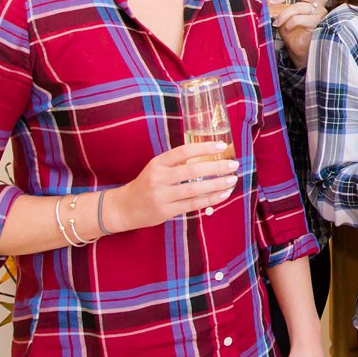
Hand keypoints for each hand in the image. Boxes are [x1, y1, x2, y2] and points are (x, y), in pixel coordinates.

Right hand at [108, 143, 239, 230]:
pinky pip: (193, 204)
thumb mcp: (156, 168)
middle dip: (216, 167)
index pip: (183, 151)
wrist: (123, 208)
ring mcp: (161, 196)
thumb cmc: (146, 184)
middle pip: (192, 170)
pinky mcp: (166, 211)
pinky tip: (223, 194)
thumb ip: (177, 163)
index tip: (222, 145)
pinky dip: (210, 199)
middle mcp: (159, 178)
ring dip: (217, 184)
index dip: (204, 147)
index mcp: (157, 163)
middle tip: (234, 164)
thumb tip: (209, 156)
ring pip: (195, 189)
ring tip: (232, 180)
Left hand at [269, 0, 326, 68]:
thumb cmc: (292, 29)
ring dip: (284, 14)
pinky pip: (300, 19)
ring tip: (277, 22)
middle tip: (272, 1)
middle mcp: (318, 1)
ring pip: (299, 6)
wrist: (298, 47)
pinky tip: (287, 28)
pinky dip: (290, 23)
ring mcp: (320, 12)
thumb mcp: (284, 12)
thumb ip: (279, 2)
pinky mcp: (319, 23)